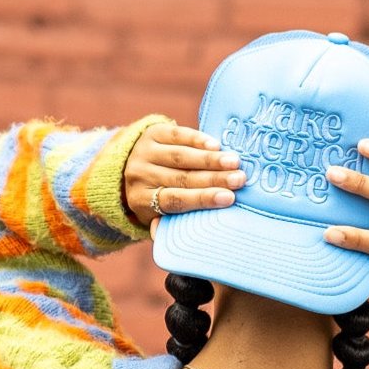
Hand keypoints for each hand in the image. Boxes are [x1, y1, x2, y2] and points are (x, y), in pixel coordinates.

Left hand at [123, 123, 245, 233]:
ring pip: (181, 156)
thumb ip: (167, 225)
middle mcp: (139, 175)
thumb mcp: (154, 216)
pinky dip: (198, 140)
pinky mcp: (152, 132)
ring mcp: (144, 152)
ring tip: (234, 163)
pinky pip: (177, 135)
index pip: (175, 200)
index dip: (202, 199)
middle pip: (181, 178)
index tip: (228, 198)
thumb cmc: (154, 197)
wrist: (128, 166)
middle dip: (214, 179)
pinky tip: (216, 145)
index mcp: (141, 200)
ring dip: (211, 159)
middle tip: (239, 180)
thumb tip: (181, 237)